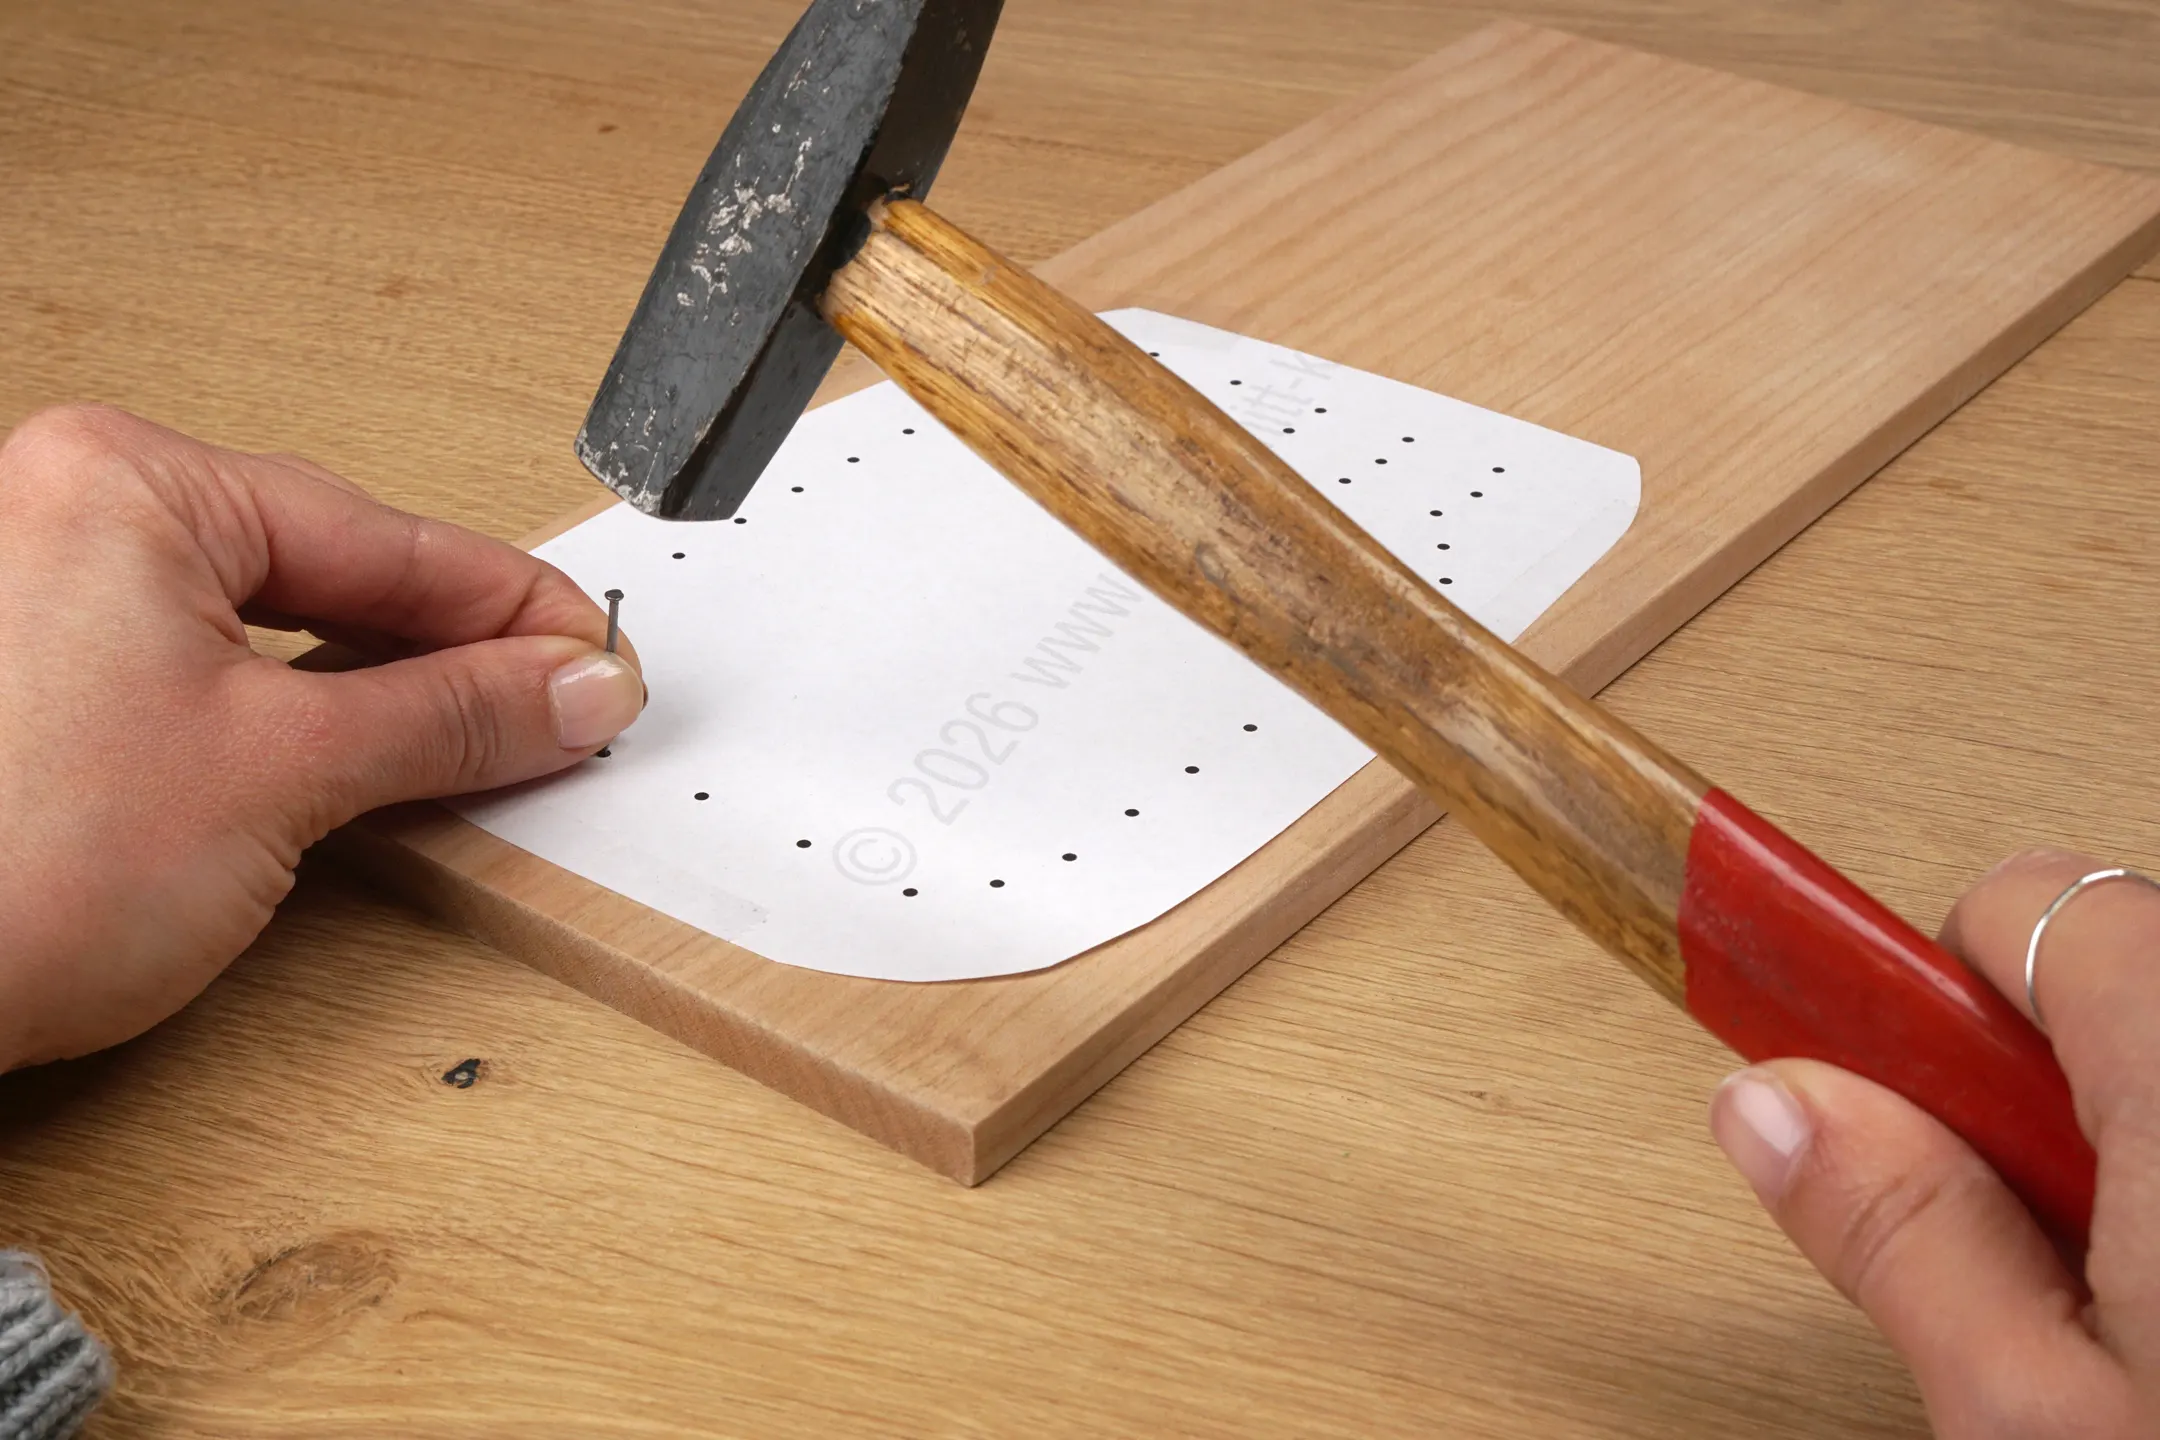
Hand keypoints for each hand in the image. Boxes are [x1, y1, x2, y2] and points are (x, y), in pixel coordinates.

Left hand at [0, 405, 643, 1069]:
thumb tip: (570, 686)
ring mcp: (46, 598)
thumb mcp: (284, 774)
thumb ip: (451, 716)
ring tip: (485, 736)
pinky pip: (213, 670)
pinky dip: (302, 715)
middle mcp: (72, 513)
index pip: (385, 535)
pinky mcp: (39, 684)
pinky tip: (370, 753)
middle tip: (563, 705)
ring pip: (275, 622)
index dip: (515, 609)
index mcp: (126, 481)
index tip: (599, 659)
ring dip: (386, 686)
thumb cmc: (1, 869)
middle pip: (332, 569)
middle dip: (456, 649)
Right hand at [1710, 846, 2159, 1435]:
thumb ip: (1906, 1236)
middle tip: (2013, 1241)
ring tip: (2125, 1309)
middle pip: (2109, 977)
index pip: (2023, 903)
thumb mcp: (2046, 1417)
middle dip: (2023, 1090)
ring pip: (2158, 1056)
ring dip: (2119, 1144)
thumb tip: (1772, 1107)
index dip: (1915, 983)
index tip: (1821, 1021)